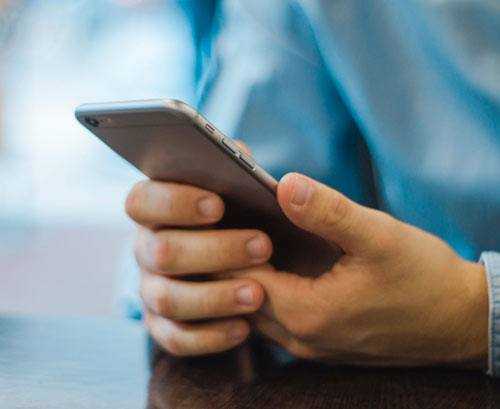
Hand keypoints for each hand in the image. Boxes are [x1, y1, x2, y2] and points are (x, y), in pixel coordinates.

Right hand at [126, 179, 271, 355]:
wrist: (242, 261)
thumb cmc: (238, 215)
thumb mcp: (237, 187)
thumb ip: (235, 167)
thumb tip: (240, 157)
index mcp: (154, 209)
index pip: (141, 201)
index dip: (174, 203)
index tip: (218, 206)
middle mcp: (146, 249)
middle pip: (161, 251)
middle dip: (214, 250)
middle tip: (263, 245)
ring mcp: (151, 289)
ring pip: (167, 298)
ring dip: (214, 297)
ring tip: (258, 294)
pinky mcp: (163, 325)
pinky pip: (176, 338)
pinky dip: (210, 336)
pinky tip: (244, 327)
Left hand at [232, 173, 487, 367]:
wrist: (460, 321)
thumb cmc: (424, 279)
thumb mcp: (378, 236)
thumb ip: (328, 211)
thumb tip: (284, 183)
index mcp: (305, 313)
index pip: (238, 276)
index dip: (226, 241)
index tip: (220, 209)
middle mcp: (298, 337)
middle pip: (240, 294)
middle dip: (228, 256)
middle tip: (226, 217)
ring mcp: (308, 344)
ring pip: (255, 306)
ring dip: (245, 272)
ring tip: (244, 233)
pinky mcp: (319, 340)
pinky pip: (276, 314)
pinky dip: (266, 286)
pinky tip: (273, 258)